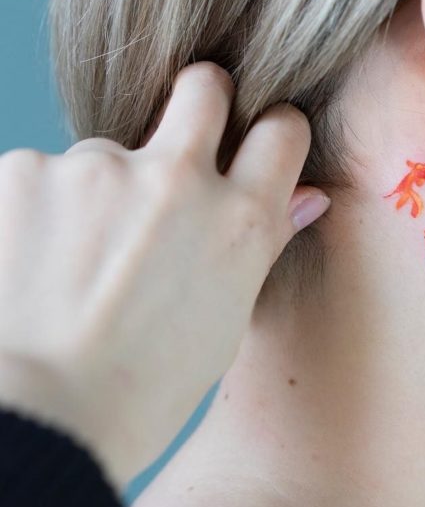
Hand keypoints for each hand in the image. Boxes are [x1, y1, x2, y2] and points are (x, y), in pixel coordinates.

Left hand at [0, 62, 329, 488]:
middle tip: (183, 132)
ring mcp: (99, 168)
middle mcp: (179, 180)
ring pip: (107, 153)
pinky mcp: (26, 171)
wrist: (38, 419)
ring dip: (100, 189)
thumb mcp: (226, 319)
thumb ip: (265, 243)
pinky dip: (43, 207)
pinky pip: (45, 174)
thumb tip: (312, 197)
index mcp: (240, 222)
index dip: (274, 128)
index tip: (259, 136)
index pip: (283, 130)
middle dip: (202, 95)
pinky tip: (38, 260)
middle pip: (203, 87)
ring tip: (79, 259)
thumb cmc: (144, 387)